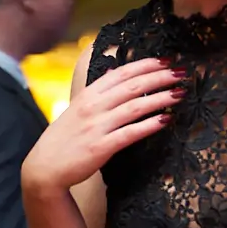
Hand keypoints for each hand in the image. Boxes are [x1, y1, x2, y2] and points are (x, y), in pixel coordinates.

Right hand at [23, 58, 182, 198]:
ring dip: (160, 98)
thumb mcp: (77, 107)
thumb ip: (97, 90)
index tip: (167, 60)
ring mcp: (97, 126)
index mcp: (89, 94)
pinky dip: (149, 125)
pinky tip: (166, 120)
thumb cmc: (64, 138)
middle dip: (160, 77)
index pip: (122, 72)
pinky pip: (130, 133)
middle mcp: (93, 106)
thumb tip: (113, 70)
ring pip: (135, 106)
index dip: (147, 64)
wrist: (45, 167)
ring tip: (180, 93)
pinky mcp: (101, 147)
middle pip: (133, 85)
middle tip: (181, 72)